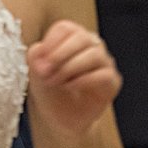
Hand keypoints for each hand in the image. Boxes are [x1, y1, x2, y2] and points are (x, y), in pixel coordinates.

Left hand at [26, 20, 120, 136]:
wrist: (60, 119)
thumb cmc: (50, 90)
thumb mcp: (35, 72)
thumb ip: (35, 56)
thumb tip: (41, 51)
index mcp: (71, 37)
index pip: (66, 28)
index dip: (51, 43)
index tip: (40, 61)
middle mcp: (91, 45)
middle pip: (81, 38)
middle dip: (60, 55)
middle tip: (45, 72)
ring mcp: (104, 62)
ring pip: (94, 55)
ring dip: (70, 68)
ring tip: (55, 82)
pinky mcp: (112, 82)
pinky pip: (104, 75)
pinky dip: (84, 80)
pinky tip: (70, 87)